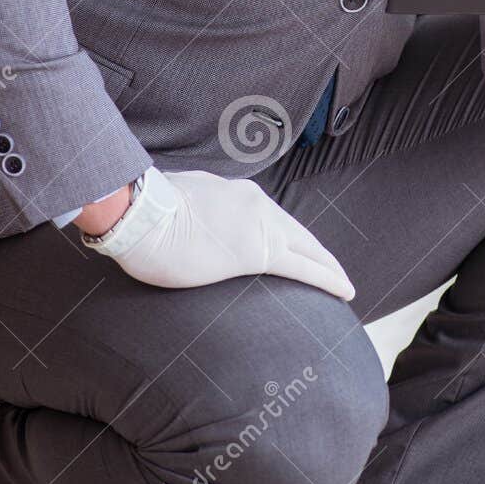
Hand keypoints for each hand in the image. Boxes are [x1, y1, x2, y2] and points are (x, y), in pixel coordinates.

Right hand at [83, 165, 353, 298]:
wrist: (138, 214)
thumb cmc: (143, 214)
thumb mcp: (178, 203)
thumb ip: (196, 213)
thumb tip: (188, 224)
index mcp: (235, 193)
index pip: (271, 217)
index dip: (289, 235)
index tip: (297, 249)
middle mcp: (254, 203)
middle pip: (297, 232)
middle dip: (317, 252)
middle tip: (333, 271)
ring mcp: (259, 225)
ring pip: (307, 248)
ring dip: (327, 267)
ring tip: (343, 285)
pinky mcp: (258, 253)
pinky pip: (304, 268)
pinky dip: (328, 278)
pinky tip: (345, 290)